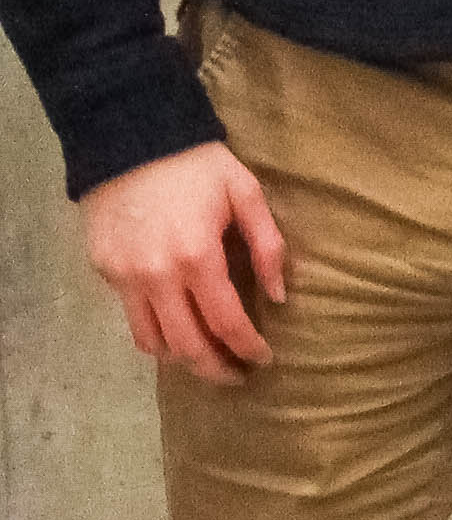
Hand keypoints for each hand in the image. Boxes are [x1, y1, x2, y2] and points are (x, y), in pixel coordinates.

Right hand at [79, 139, 287, 383]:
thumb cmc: (198, 167)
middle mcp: (157, 277)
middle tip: (237, 376)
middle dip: (215, 368)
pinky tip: (178, 329)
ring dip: (182, 359)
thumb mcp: (246, 194)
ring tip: (208, 359)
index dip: (247, 348)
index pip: (225, 322)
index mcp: (198, 257)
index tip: (263, 359)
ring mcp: (125, 279)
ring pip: (152, 342)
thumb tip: (279, 296)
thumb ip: (268, 246)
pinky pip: (132, 318)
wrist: (132, 143)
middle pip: (186, 346)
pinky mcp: (105, 274)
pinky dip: (156, 333)